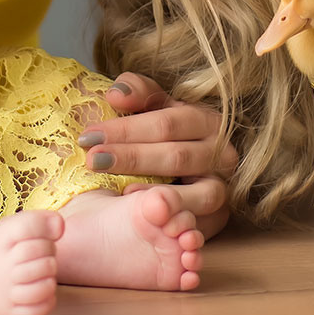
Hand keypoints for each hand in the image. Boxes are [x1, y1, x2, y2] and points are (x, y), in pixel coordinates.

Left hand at [79, 72, 238, 233]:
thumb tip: (116, 94)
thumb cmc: (164, 134)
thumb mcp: (153, 106)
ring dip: (159, 193)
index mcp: (206, 120)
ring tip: (123, 192)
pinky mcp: (220, 218)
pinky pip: (202, 223)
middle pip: (177, 157)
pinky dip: (177, 219)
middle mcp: (222, 154)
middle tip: (92, 160)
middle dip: (132, 157)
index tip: (89, 136)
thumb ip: (136, 91)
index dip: (126, 130)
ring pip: (199, 192)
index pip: (166, 124)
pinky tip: (147, 216)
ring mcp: (223, 188)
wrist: (187, 170)